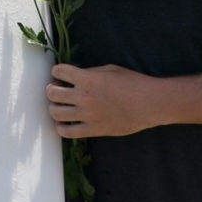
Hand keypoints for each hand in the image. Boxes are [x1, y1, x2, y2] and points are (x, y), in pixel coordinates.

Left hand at [46, 63, 160, 137]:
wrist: (150, 104)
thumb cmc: (133, 83)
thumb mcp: (110, 70)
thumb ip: (89, 73)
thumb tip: (74, 78)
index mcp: (88, 78)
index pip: (59, 71)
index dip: (57, 71)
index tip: (60, 74)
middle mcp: (84, 97)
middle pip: (52, 93)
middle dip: (52, 89)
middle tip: (56, 89)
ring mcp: (87, 115)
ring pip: (56, 113)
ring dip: (54, 107)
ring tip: (59, 106)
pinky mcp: (93, 130)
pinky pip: (67, 132)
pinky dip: (61, 127)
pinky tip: (63, 123)